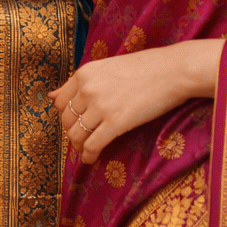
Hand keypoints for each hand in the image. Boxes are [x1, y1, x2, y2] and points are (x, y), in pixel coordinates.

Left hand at [51, 39, 224, 164]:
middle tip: (83, 140)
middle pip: (66, 120)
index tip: (75, 122)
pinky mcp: (116, 122)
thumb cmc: (146, 67)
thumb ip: (83, 82)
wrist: (174, 70)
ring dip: (79, 147)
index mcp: (84, 73)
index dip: (65, 115)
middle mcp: (88, 89)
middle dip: (72, 133)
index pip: (59, 101)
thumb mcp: (107, 67)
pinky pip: (92, 145)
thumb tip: (51, 95)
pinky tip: (92, 159)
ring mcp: (101, 106)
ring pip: (76, 135)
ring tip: (86, 151)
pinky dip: (89, 155)